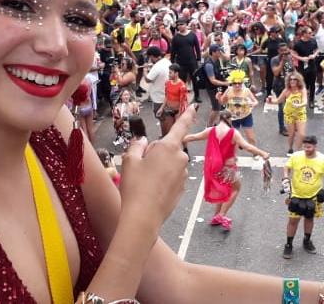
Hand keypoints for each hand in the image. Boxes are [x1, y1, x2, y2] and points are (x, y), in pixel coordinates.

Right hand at [119, 105, 192, 224]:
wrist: (143, 216)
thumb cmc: (135, 186)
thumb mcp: (129, 161)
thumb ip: (137, 146)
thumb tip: (144, 141)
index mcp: (168, 147)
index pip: (180, 127)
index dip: (187, 115)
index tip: (194, 106)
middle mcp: (181, 158)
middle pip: (169, 149)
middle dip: (157, 153)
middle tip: (141, 166)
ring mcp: (183, 175)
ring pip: (171, 164)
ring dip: (160, 168)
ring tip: (145, 181)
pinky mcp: (182, 188)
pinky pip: (172, 178)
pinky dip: (163, 181)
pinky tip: (152, 191)